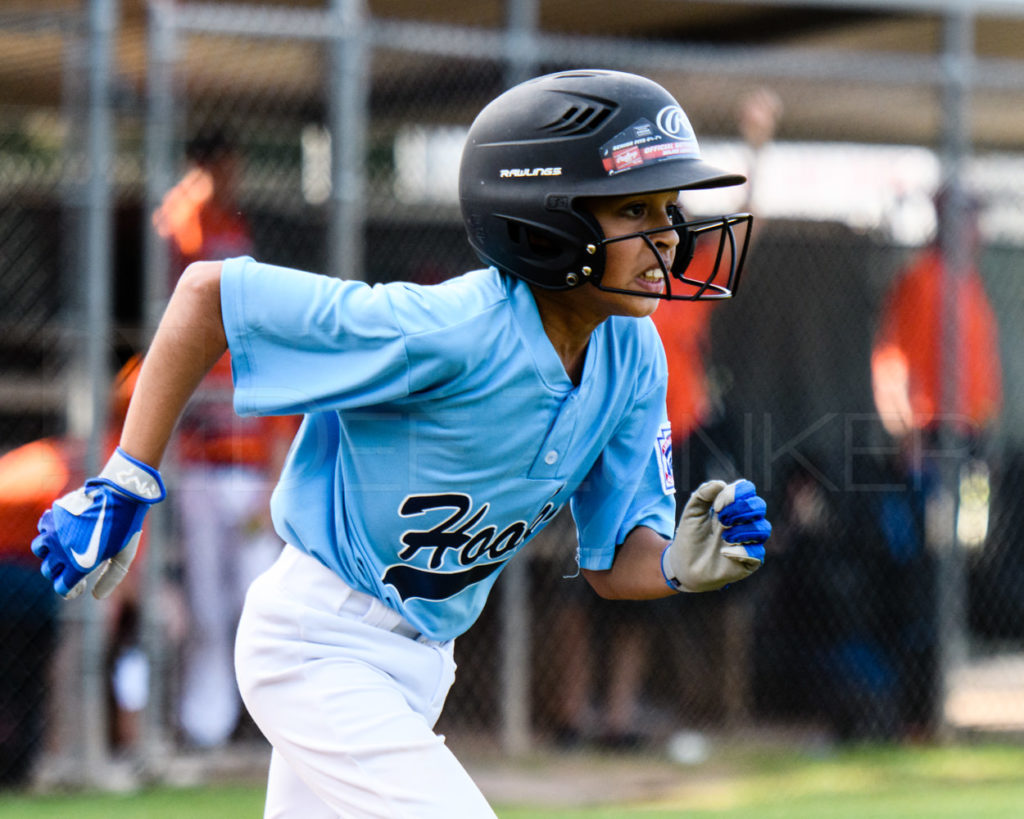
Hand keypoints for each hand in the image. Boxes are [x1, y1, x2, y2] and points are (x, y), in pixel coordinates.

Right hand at [31, 447, 164, 598]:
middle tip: (73, 569)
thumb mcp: (123, 557)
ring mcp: (53, 532)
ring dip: (50, 554)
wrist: (121, 496)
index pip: (62, 588)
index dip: (70, 591)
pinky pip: (43, 530)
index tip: (77, 588)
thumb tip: (96, 596)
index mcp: (79, 565)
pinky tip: (63, 532)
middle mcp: (61, 551)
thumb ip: (111, 579)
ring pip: (40, 551)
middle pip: (49, 571)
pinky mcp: (52, 516)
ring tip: (63, 551)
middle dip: (59, 573)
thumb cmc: (126, 528)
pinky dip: (49, 534)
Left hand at [662, 479, 770, 591]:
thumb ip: (702, 494)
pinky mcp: (749, 562)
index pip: (747, 489)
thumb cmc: (690, 537)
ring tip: (723, 537)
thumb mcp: (691, 513)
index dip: (736, 493)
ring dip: (742, 530)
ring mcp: (748, 542)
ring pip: (763, 528)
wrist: (684, 566)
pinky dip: (741, 551)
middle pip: (759, 505)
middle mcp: (744, 522)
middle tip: (721, 520)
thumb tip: (721, 483)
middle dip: (740, 510)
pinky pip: (757, 553)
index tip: (717, 506)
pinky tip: (723, 552)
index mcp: (732, 507)